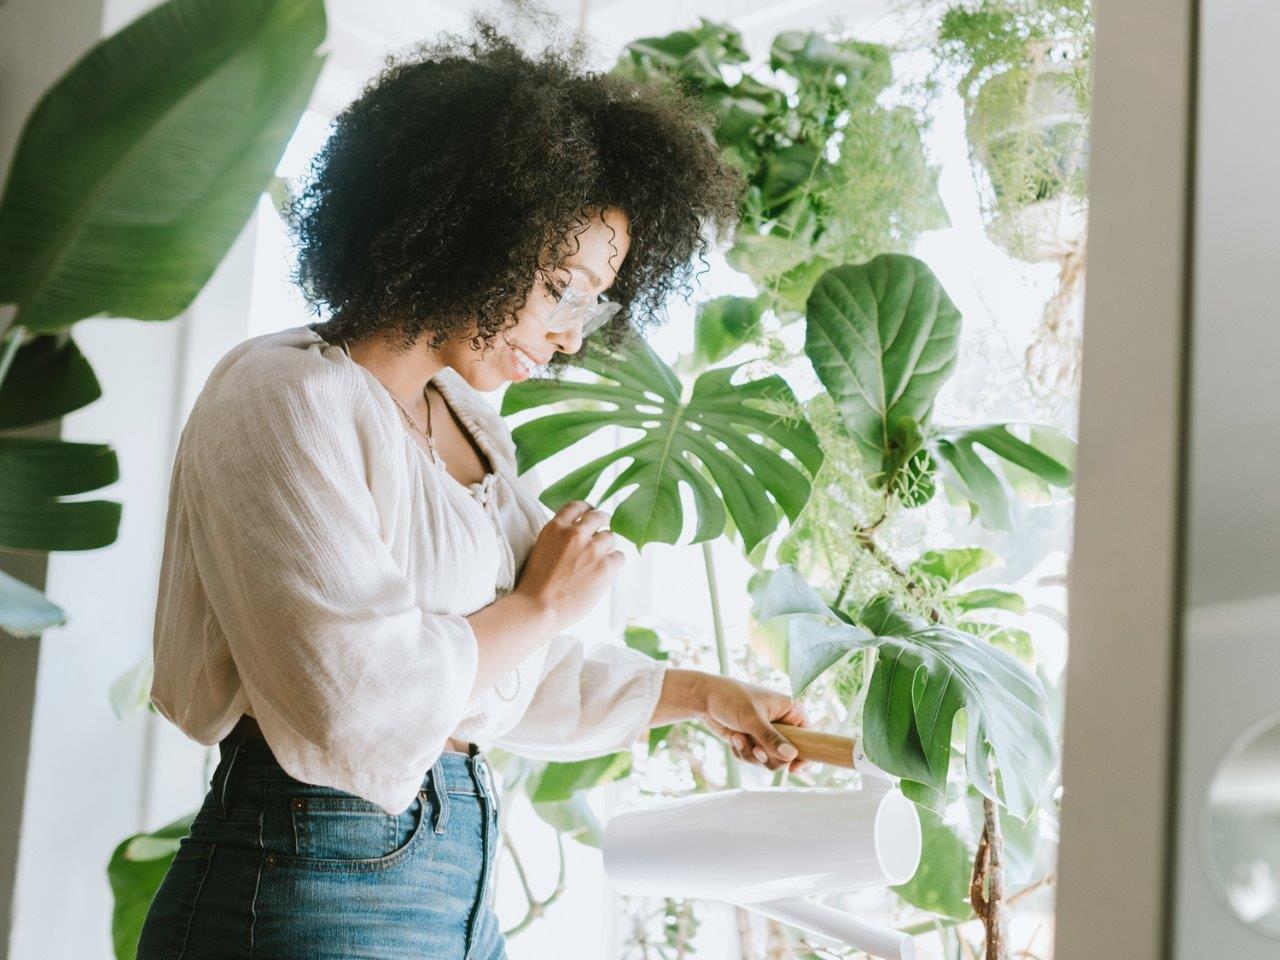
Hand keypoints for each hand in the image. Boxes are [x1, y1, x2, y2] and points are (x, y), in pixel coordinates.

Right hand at [512, 500, 623, 631]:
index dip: (586, 509)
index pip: (577, 506)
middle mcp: (575, 533)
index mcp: (555, 527)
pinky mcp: (605, 566)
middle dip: (602, 522)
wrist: (538, 608)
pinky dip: (614, 563)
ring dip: (606, 547)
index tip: (590, 513)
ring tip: (598, 561)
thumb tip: (577, 534)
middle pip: (598, 516)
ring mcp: (592, 549)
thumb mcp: (540, 550)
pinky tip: (605, 572)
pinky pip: (619, 557)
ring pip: (610, 537)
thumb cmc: (535, 586)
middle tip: (602, 533)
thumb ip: (558, 538)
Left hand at [700, 674, 809, 773]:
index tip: (793, 770)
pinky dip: (742, 753)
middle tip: (756, 748)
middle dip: (767, 755)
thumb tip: (791, 756)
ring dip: (751, 753)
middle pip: (787, 756)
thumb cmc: (732, 698)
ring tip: (739, 737)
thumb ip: (771, 738)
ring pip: (769, 760)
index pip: (809, 738)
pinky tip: (734, 738)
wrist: (706, 698)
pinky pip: (754, 759)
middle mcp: (783, 724)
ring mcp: (768, 734)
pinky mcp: (754, 742)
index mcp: (791, 711)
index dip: (804, 756)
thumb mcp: (752, 719)